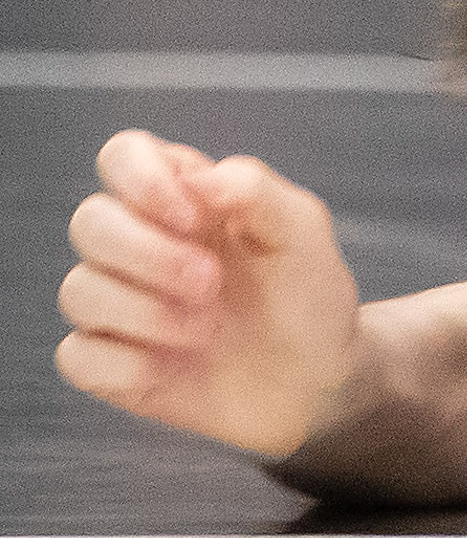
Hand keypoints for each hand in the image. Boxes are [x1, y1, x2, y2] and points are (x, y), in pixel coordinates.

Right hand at [55, 129, 362, 458]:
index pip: (123, 157)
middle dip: (147, 254)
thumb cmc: (308, 297)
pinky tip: (172, 369)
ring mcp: (120, 304)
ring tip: (207, 328)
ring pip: (78, 290)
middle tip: (210, 282)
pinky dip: (125, 364)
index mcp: (184, 199)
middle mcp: (141, 244)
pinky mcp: (110, 361)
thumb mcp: (302, 234)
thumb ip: (255, 190)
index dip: (141, 179)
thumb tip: (198, 176)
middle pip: (89, 222)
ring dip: (146, 312)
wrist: (318, 380)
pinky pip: (77, 355)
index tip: (194, 218)